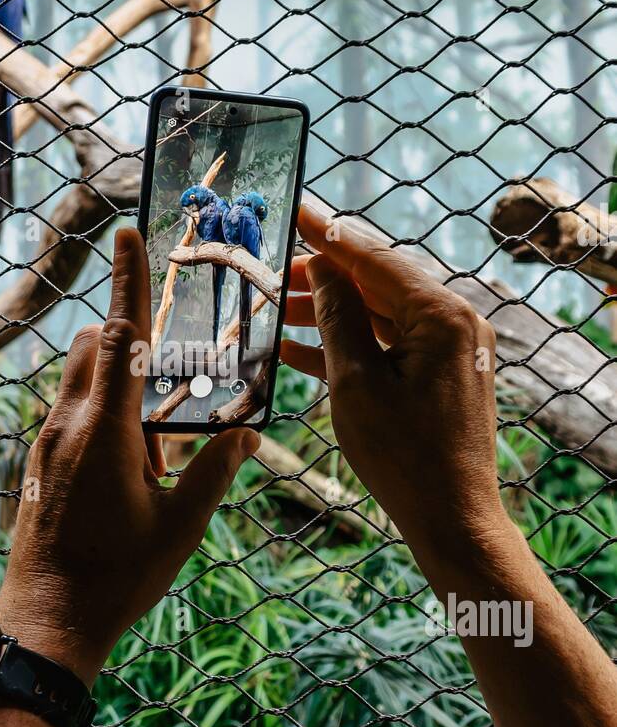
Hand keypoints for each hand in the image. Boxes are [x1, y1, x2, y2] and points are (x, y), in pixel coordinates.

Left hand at [0, 227, 259, 685]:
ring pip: (80, 377)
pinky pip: (72, 410)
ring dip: (118, 378)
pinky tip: (135, 464)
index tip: (130, 233)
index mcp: (105, 432)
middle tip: (173, 363)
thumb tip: (246, 432)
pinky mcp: (41, 463)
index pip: (120, 336)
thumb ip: (216, 470)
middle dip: (130, 334)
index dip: (129, 281)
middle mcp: (68, 425)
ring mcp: (47, 443)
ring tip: (158, 436)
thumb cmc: (118, 578)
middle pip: (95, 345)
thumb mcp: (182, 526)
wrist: (47, 623)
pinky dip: (103, 410)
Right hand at [280, 198, 506, 564]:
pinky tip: (298, 349)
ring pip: (381, 314)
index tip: (294, 209)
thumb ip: (337, 318)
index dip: (327, 234)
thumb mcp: (356, 383)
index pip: (374, 258)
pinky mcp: (442, 375)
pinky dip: (351, 345)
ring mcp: (451, 349)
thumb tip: (322, 270)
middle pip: (378, 283)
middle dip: (322, 276)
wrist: (452, 518)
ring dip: (330, 312)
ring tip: (277, 308)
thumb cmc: (404, 457)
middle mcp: (455, 322)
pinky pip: (391, 346)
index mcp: (441, 315)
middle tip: (271, 269)